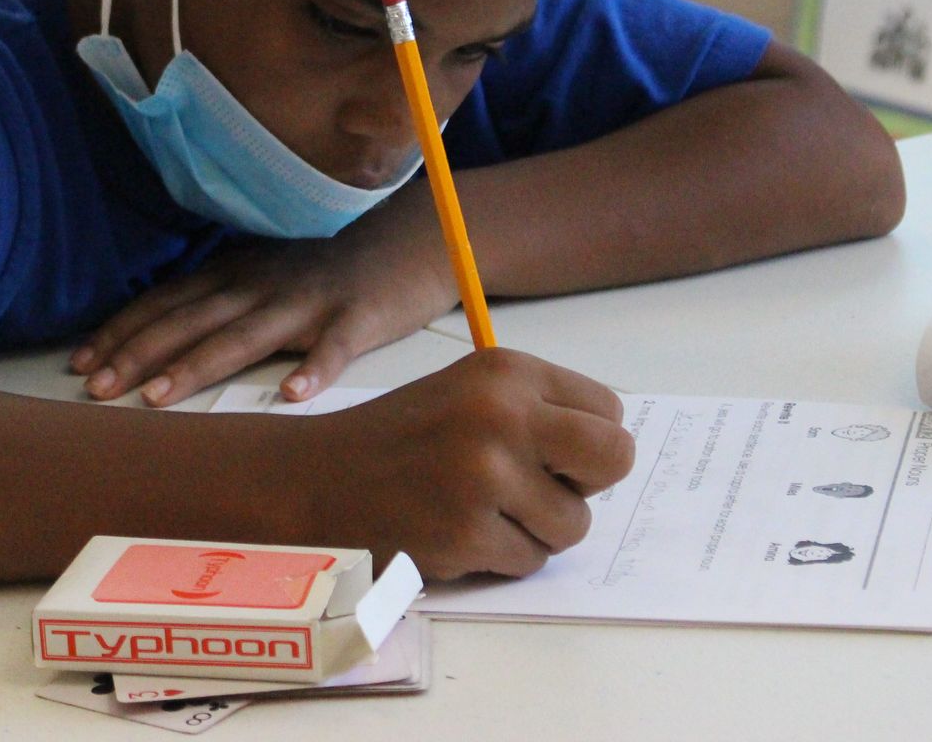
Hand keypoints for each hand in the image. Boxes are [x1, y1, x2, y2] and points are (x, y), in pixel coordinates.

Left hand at [71, 184, 457, 406]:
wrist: (406, 244)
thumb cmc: (327, 272)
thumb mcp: (264, 274)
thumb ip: (218, 301)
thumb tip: (157, 337)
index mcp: (236, 274)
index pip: (166, 302)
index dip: (122, 332)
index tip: (80, 363)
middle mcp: (263, 283)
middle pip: (192, 320)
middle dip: (139, 354)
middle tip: (96, 388)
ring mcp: (310, 300)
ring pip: (247, 335)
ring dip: (199, 364)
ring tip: (160, 397)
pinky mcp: (358, 318)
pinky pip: (336, 346)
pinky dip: (316, 368)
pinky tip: (295, 395)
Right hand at [310, 349, 635, 579]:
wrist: (316, 479)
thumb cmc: (401, 439)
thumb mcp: (469, 393)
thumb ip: (537, 411)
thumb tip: (610, 453)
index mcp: (507, 371)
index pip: (609, 411)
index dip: (585, 442)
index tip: (549, 452)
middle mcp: (501, 413)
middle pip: (614, 458)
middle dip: (587, 485)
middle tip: (542, 490)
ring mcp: (484, 475)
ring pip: (574, 524)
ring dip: (536, 530)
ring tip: (482, 511)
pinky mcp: (467, 532)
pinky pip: (529, 560)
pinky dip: (500, 557)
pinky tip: (455, 532)